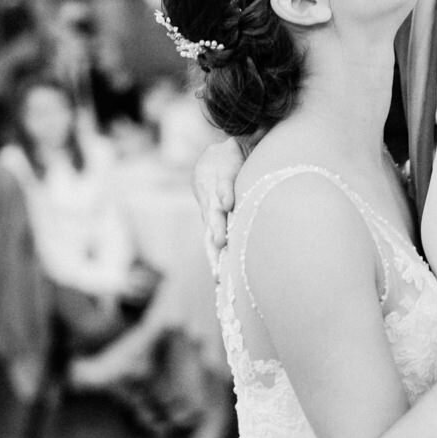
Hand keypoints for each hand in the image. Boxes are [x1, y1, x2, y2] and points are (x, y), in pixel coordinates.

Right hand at [192, 138, 244, 266]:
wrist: (215, 157)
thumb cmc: (226, 160)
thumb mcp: (227, 166)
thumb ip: (226, 185)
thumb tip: (226, 205)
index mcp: (212, 198)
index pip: (216, 218)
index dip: (219, 231)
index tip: (221, 244)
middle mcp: (209, 210)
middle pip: (210, 235)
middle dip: (215, 256)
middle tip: (219, 276)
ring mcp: (210, 217)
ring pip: (211, 241)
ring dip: (215, 260)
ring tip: (219, 280)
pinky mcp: (214, 221)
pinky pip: (215, 241)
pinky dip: (218, 257)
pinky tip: (222, 274)